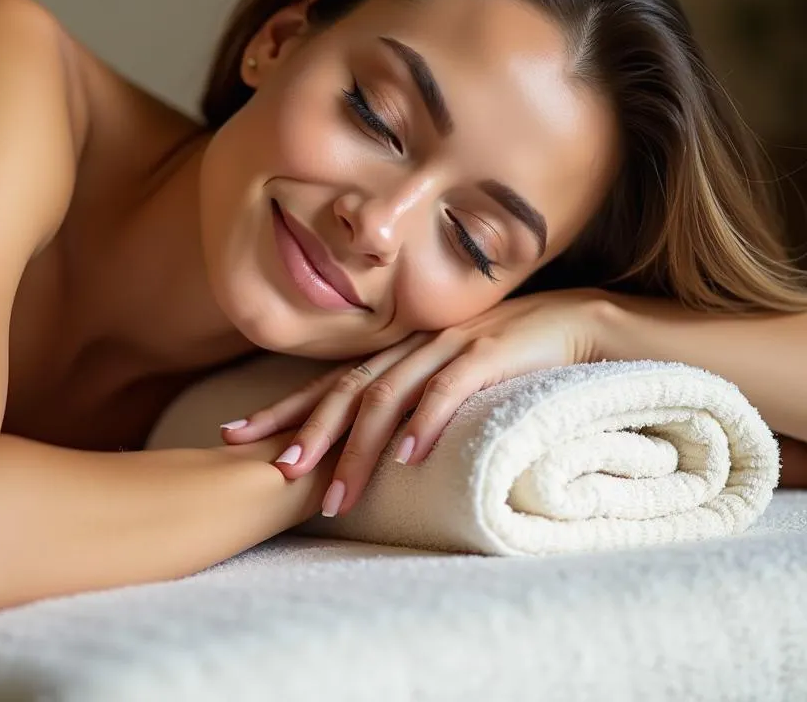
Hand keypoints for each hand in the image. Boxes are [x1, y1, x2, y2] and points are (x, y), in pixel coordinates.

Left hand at [219, 288, 613, 517]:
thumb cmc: (513, 356)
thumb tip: (374, 446)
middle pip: (347, 388)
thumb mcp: (452, 375)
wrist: (580, 322)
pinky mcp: (489, 354)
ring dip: (359, 448)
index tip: (236, 433)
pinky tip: (406, 456)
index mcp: (400, 352)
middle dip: (307, 431)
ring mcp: (448, 346)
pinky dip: (424, 422)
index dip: (284, 408)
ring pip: (389, 396)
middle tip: (275, 470)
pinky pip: (448, 389)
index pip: (330, 382)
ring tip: (336, 494)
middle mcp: (413, 346)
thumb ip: (413, 397)